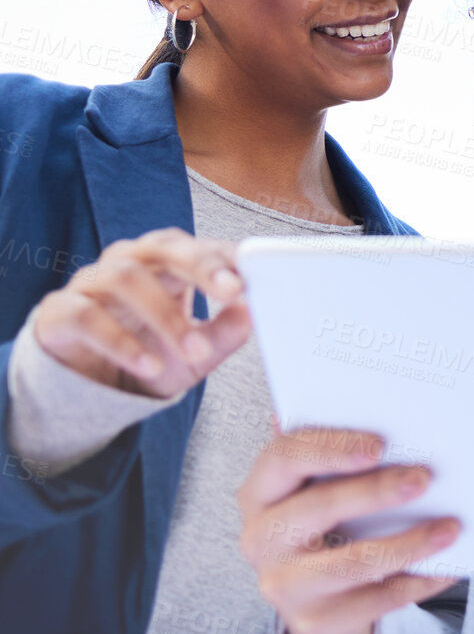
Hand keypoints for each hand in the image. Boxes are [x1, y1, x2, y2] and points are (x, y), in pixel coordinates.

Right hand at [32, 228, 250, 397]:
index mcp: (166, 263)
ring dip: (166, 316)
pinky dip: (121, 342)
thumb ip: (223, 334)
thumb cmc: (149, 354)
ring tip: (194, 352)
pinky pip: (88, 316)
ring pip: (127, 279)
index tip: (254, 273)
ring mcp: (90, 282)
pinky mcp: (59, 311)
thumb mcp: (194, 354)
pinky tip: (148, 365)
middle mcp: (128, 262)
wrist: (90, 387)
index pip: (199, 246)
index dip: (225, 256)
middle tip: (233, 291)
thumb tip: (251, 314)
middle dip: (202, 265)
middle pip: (164, 247)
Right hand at [238, 426, 459, 633]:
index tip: (379, 445)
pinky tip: (448, 566)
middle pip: (318, 507)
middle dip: (376, 491)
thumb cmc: (322, 521)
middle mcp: (262, 538)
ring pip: (352, 563)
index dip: (331, 449)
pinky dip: (418, 581)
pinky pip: (377, 601)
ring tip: (450, 528)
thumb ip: (335, 452)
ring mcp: (284, 585)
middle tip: (424, 479)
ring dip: (408, 543)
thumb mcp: (316, 486)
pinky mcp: (315, 620)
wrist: (312, 597)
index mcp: (261, 492)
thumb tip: (381, 406)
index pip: (285, 458)